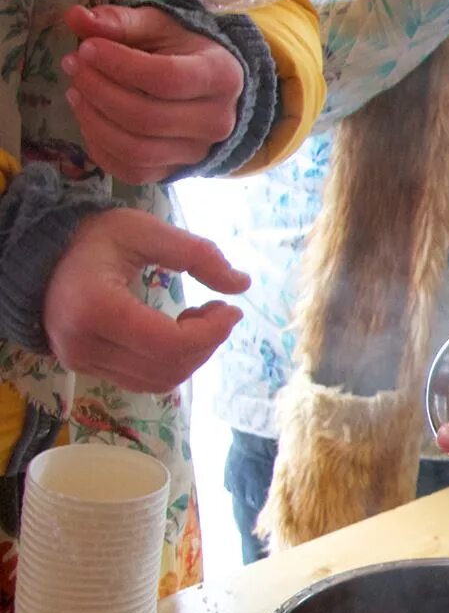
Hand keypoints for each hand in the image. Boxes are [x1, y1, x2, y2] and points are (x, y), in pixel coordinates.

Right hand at [44, 210, 246, 392]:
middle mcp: (83, 344)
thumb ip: (196, 253)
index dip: (211, 333)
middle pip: (169, 366)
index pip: (168, 343)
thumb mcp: (143, 231)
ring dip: (193, 354)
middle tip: (218, 311)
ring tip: (196, 319)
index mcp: (95, 308)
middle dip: (207, 342)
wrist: (42, 256)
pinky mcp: (87, 369)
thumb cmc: (95, 239)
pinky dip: (173, 362)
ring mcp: (82, 361)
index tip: (232, 310)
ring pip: (160, 380)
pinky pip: (145, 381)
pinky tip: (176, 332)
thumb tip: (243, 284)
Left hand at [61, 6, 244, 183]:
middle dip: (98, 91)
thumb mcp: (159, 27)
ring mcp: (198, 152)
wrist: (212, 90)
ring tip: (75, 92)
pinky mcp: (177, 171)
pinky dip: (100, 149)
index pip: (167, 79)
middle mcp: (217, 122)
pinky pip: (132, 172)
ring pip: (137, 150)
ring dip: (94, 121)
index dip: (120, 65)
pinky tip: (89, 119)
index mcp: (221, 78)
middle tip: (73, 66)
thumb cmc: (184, 52)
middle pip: (147, 118)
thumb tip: (75, 17)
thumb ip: (120, 22)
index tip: (87, 48)